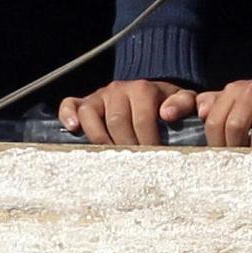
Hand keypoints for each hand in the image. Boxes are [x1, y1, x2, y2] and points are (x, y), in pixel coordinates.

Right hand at [57, 78, 192, 146]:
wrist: (149, 91)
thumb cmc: (165, 102)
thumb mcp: (181, 100)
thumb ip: (183, 103)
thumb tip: (167, 114)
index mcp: (143, 88)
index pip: (142, 118)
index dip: (147, 140)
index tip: (153, 157)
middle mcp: (119, 89)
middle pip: (116, 121)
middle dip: (126, 145)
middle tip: (134, 164)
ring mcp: (99, 95)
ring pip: (91, 115)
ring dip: (100, 139)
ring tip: (110, 157)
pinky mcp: (84, 101)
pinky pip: (70, 104)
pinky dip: (68, 115)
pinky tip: (73, 129)